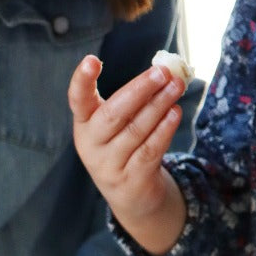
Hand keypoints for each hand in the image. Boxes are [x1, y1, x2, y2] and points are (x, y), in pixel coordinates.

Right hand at [69, 55, 187, 255]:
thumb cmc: (124, 146)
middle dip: (139, 90)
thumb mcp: (119, 124)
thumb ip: (134, 100)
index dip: (82, 81)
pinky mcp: (131, 180)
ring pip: (135, 130)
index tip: (92, 60)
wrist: (131, 195)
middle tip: (162, 72)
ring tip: (176, 86)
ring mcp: (109, 165)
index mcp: (84, 124)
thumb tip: (164, 72)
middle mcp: (91, 145)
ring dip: (159, 105)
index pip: (78, 100)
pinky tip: (175, 113)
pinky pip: (150, 150)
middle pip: (113, 114)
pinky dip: (164, 130)